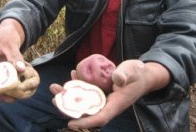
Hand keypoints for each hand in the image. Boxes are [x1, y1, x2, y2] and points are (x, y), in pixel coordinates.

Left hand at [51, 60, 169, 129]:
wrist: (142, 75)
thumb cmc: (137, 74)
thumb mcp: (132, 71)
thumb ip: (124, 75)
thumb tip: (116, 79)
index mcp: (115, 105)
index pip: (99, 118)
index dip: (85, 122)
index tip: (71, 123)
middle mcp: (107, 105)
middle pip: (86, 111)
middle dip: (68, 107)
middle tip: (54, 98)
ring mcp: (102, 99)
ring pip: (83, 102)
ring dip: (68, 96)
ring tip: (55, 88)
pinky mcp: (100, 92)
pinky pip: (86, 92)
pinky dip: (77, 86)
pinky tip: (71, 75)